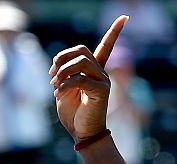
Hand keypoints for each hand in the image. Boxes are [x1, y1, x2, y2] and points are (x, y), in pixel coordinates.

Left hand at [50, 16, 127, 140]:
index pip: (107, 46)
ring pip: (81, 62)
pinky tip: (58, 95)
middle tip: (51, 76)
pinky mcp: (101, 91)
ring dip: (62, 72)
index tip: (125, 16)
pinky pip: (79, 79)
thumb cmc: (73, 114)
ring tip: (54, 86)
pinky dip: (64, 85)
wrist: (82, 134)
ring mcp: (103, 80)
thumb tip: (58, 66)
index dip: (115, 31)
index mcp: (94, 70)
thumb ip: (64, 75)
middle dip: (61, 58)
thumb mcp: (64, 90)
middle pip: (82, 50)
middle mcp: (101, 72)